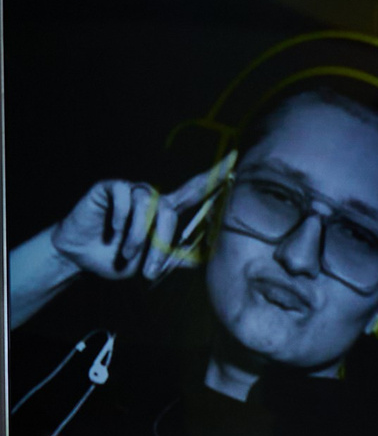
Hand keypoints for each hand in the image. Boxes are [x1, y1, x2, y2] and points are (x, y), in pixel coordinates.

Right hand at [49, 156, 233, 288]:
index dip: (214, 177)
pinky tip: (112, 232)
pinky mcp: (110, 187)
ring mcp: (131, 190)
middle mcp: (152, 196)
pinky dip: (121, 220)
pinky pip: (124, 197)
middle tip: (149, 272)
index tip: (235, 163)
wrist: (84, 258)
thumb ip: (177, 258)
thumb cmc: (121, 259)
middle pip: (170, 211)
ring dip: (139, 236)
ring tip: (128, 255)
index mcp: (167, 211)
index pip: (195, 191)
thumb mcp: (154, 264)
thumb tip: (206, 257)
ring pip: (148, 205)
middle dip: (161, 245)